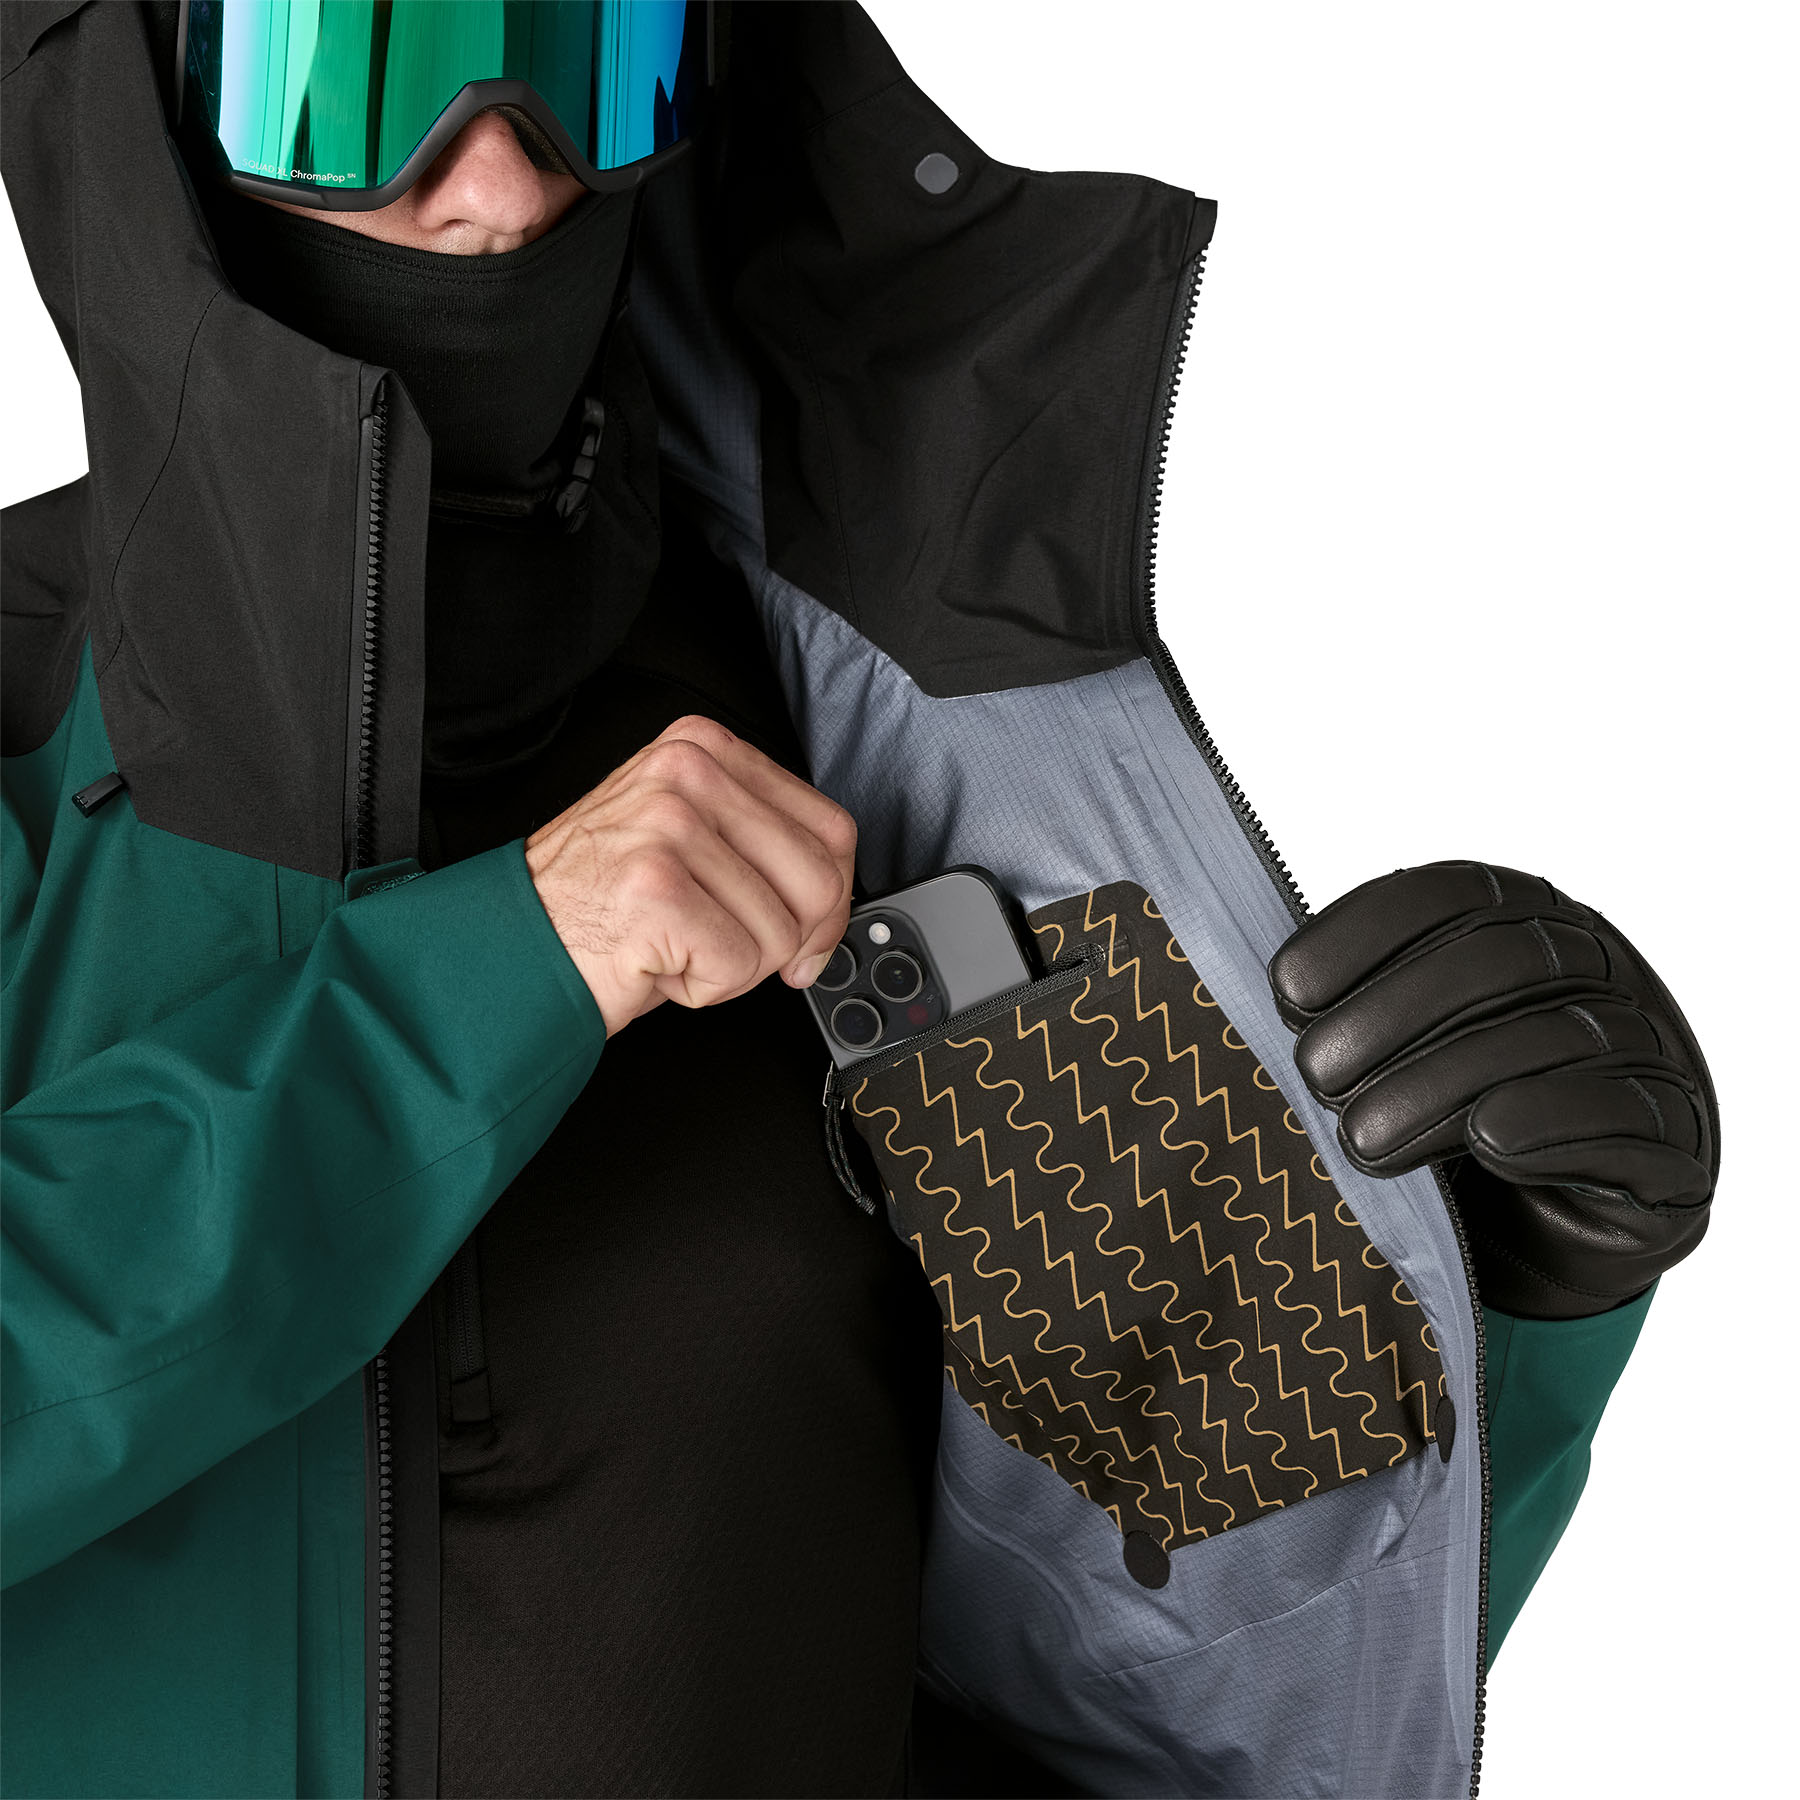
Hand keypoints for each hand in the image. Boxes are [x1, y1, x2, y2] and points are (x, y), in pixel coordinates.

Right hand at [524, 714, 857, 1039]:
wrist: (515, 946)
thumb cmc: (603, 905)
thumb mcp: (689, 839)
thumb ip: (764, 841)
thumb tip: (837, 895)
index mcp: (705, 748)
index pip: (831, 828)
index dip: (832, 900)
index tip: (809, 934)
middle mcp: (687, 773)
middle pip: (818, 881)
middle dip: (790, 941)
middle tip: (734, 950)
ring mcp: (669, 826)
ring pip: (780, 932)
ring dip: (734, 965)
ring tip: (676, 943)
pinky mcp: (655, 887)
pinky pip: (738, 966)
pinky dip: (704, 988)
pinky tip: (658, 962)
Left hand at [1267, 861, 1717, 1318]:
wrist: (1544, 1233)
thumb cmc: (1448, 1116)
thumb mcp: (1394, 1049)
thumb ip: (1350, 1006)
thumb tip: (1264, 993)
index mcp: (1520, 916)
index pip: (1446, 894)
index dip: (1361, 934)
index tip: (1285, 992)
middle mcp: (1592, 962)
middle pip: (1497, 962)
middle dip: (1391, 1016)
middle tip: (1314, 1078)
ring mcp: (1648, 1041)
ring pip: (1551, 1040)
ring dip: (1443, 1087)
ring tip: (1363, 1140)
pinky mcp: (1678, 1138)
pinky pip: (1624, 1113)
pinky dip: (1551, 1122)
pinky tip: (1488, 1141)